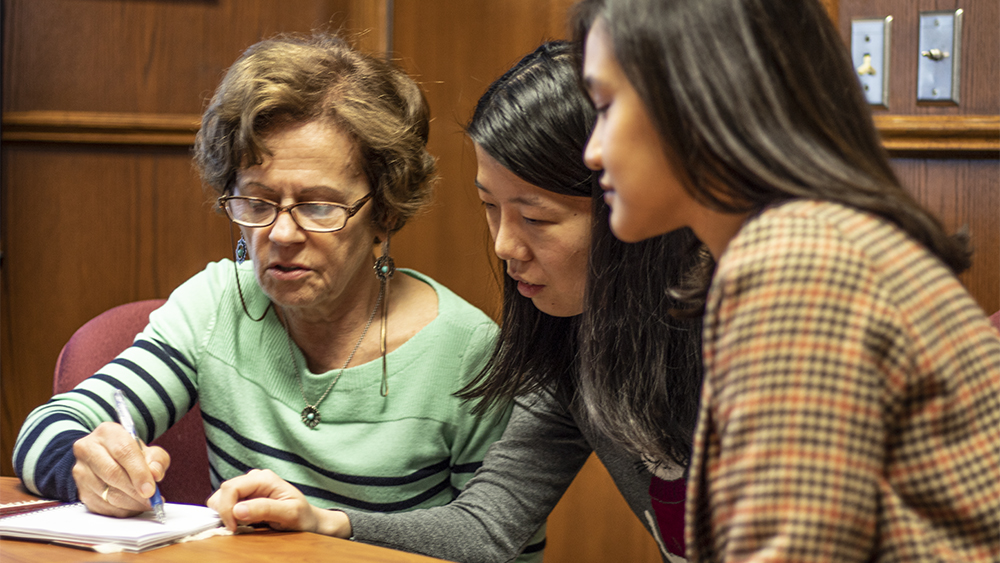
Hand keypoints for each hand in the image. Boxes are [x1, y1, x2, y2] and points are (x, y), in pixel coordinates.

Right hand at [72, 421, 170, 516]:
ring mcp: (81, 471)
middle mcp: (89, 449)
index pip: (124, 452)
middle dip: (135, 491)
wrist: (105, 457)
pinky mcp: (80, 490)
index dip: (139, 473)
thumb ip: (157, 460)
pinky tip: (133, 507)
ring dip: (130, 503)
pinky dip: (121, 510)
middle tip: (151, 500)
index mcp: (108, 433)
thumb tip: (155, 474)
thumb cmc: (129, 453)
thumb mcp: (148, 450)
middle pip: (112, 473)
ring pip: (106, 493)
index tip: (150, 489)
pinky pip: (102, 506)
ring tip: (146, 504)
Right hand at [208, 469, 351, 537]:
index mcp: (264, 478)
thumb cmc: (302, 516)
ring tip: (245, 524)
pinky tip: (244, 522)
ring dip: (227, 514)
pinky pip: (227, 505)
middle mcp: (253, 478)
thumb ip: (264, 509)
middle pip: (222, 492)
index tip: (234, 528)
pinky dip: (229, 516)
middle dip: (225, 512)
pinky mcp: (245, 497)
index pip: (231, 488)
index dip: (226, 509)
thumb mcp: (289, 513)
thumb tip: (238, 510)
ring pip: (221, 498)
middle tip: (240, 527)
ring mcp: (249, 487)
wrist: (308, 520)